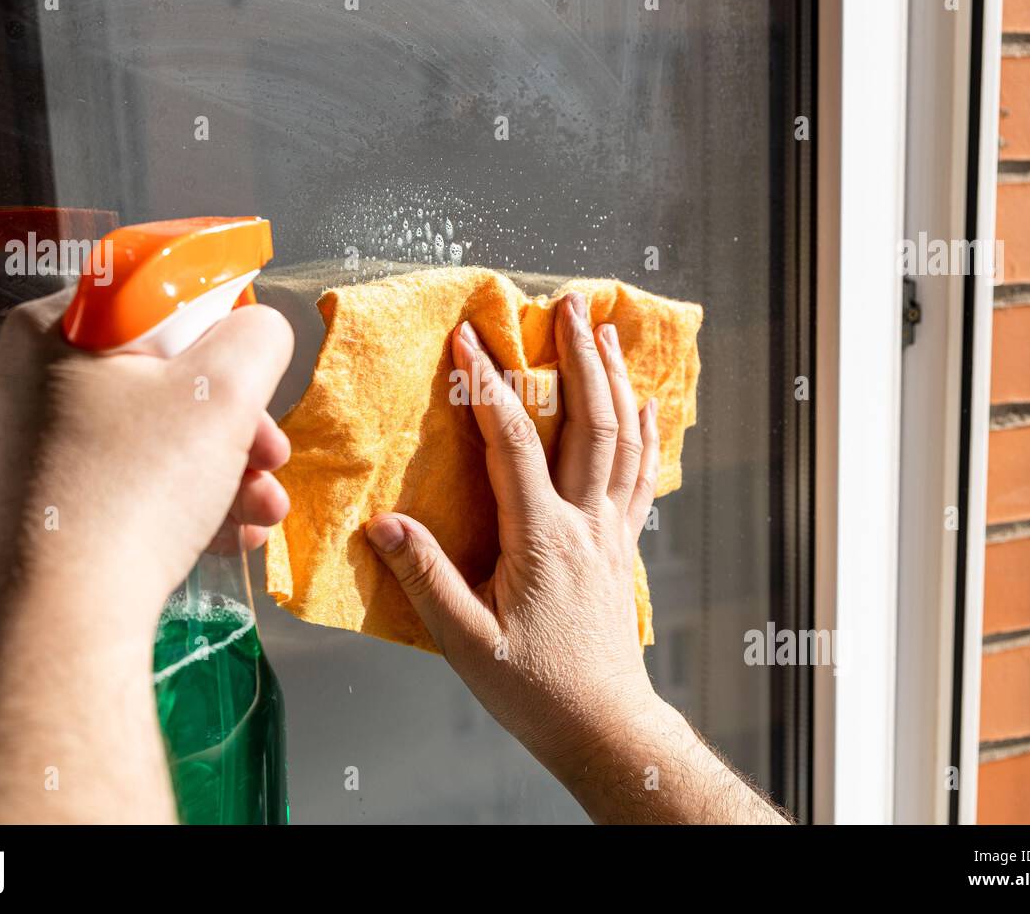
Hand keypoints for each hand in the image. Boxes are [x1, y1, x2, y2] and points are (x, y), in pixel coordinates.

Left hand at [0, 288, 293, 822]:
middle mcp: (34, 382)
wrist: (63, 621)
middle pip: (164, 375)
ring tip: (267, 508)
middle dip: (237, 420)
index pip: (154, 296)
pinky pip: (133, 483)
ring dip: (226, 469)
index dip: (221, 326)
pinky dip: (188, 502)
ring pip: (157, 437)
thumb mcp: (223, 394)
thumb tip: (260, 329)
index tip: (257, 368)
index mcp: (55, 329)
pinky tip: (234, 534)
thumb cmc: (135, 490)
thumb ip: (257, 338)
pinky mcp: (50, 508)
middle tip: (274, 453)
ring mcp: (37, 449)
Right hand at [365, 292, 662, 779]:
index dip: (487, 386)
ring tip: (607, 333)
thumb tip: (383, 525)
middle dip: (579, 356)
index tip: (468, 340)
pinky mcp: (622, 546)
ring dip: (616, 381)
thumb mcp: (467, 642)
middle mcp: (586, 523)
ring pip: (623, 439)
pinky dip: (644, 433)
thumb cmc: (534, 688)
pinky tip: (647, 405)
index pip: (513, 443)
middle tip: (573, 305)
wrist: (603, 724)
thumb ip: (427, 579)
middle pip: (591, 422)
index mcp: (542, 538)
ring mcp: (611, 532)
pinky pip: (639, 475)